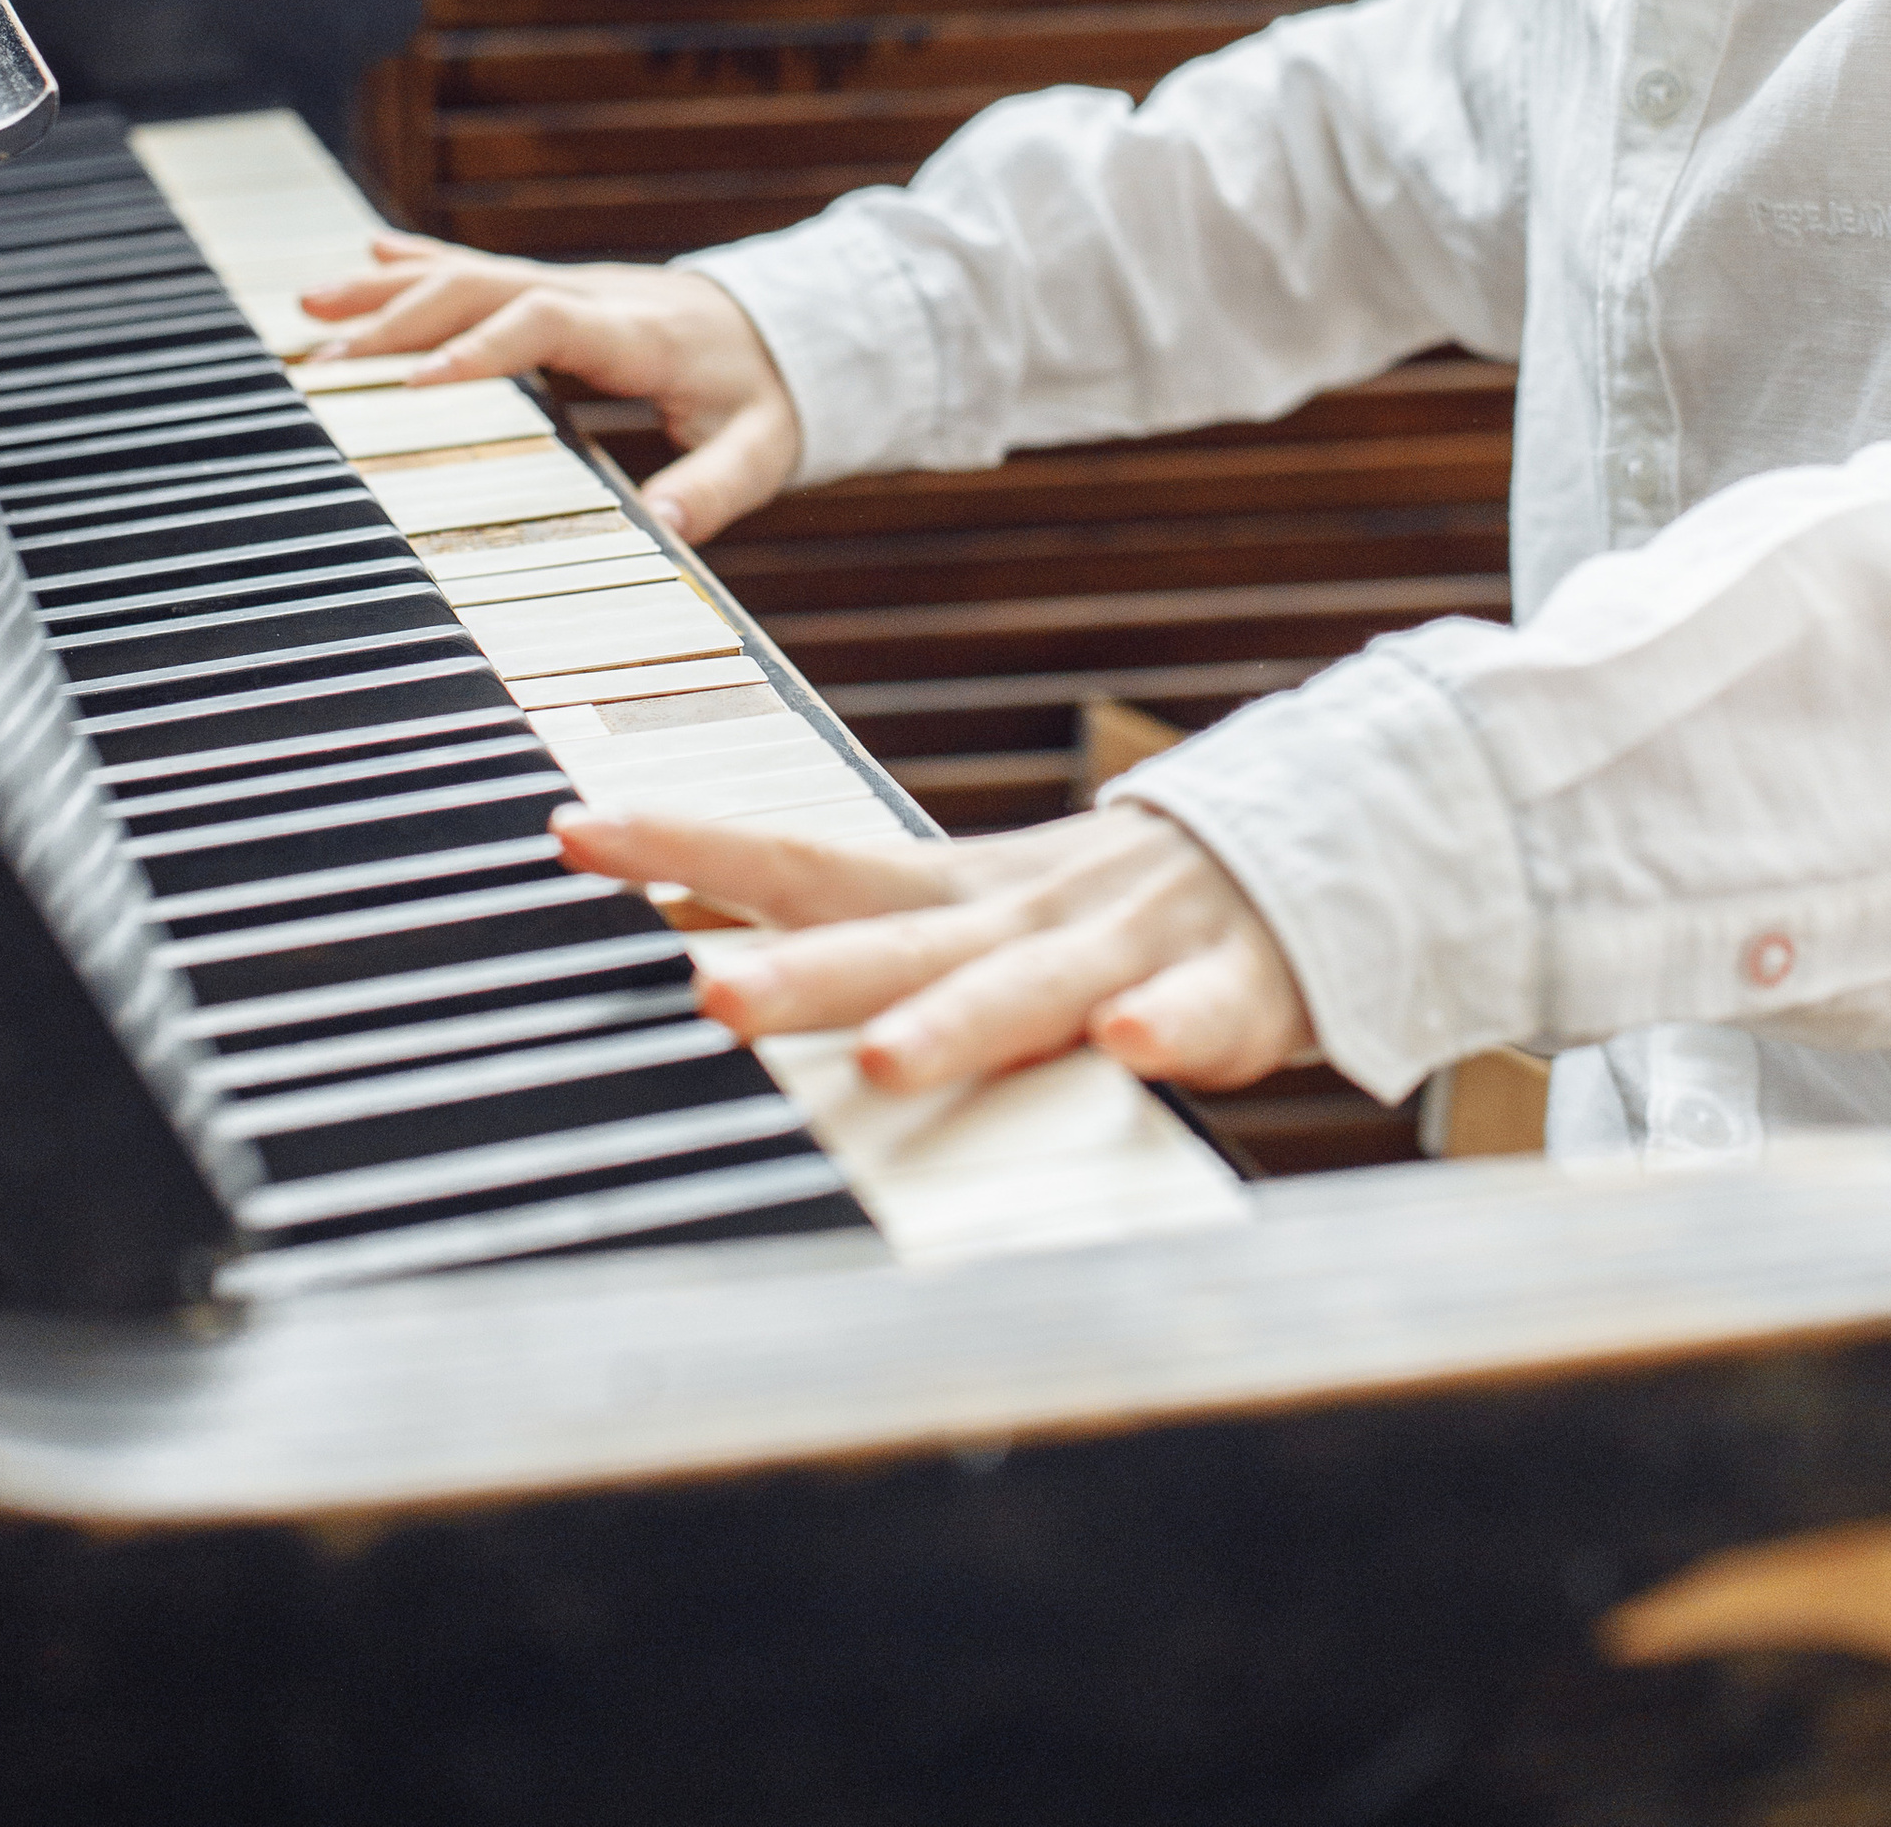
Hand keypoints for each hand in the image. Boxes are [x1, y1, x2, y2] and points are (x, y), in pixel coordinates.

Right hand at [298, 239, 799, 542]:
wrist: (797, 328)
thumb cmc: (772, 393)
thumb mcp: (763, 447)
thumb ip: (716, 487)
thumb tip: (664, 528)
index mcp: (637, 333)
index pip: (544, 323)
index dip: (479, 348)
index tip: (414, 384)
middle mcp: (595, 297)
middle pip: (485, 287)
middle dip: (401, 317)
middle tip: (325, 359)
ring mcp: (573, 287)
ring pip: (470, 271)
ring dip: (389, 287)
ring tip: (309, 306)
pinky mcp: (560, 291)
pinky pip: (482, 270)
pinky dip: (420, 263)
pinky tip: (364, 259)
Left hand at [550, 798, 1312, 1095]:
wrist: (1320, 851)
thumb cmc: (1112, 916)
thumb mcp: (978, 915)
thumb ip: (851, 929)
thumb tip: (690, 940)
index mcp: (957, 892)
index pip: (806, 859)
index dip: (691, 844)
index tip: (570, 828)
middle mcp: (1028, 909)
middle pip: (899, 940)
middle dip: (801, 970)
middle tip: (700, 992)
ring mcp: (1133, 945)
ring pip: (1037, 988)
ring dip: (963, 1018)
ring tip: (891, 1061)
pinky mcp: (1241, 986)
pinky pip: (1200, 1014)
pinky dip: (1169, 1028)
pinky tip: (1134, 1047)